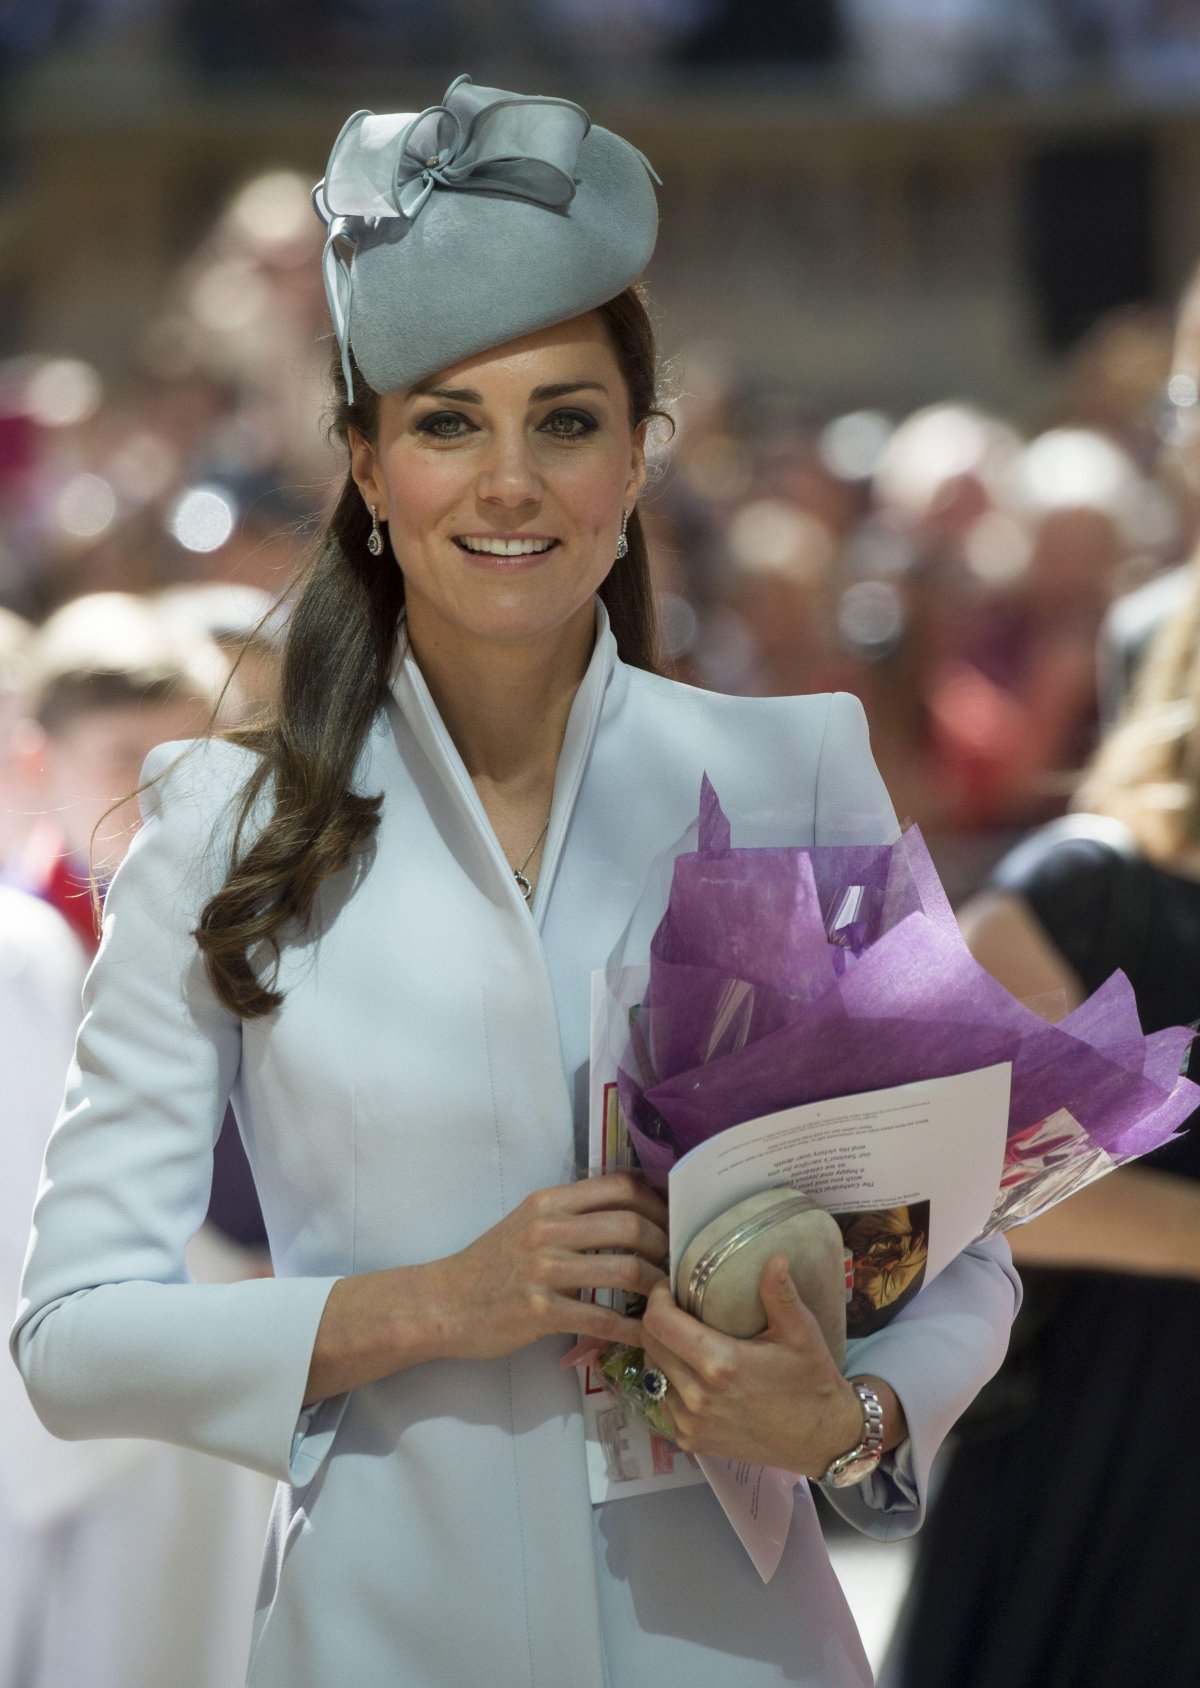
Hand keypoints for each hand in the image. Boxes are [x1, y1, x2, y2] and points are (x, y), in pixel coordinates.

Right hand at [431, 1173, 668, 1361]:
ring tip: (672, 1299)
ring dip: (658, 1288)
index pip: (621, 1187)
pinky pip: (602, 1319)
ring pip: (624, 1270)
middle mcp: (548, 1228)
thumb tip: (631, 1213)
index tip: (675, 1223)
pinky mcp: (539, 1312)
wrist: (444, 1303)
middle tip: (681, 1265)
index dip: (658, 1204)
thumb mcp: (529, 1223)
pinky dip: (633, 1329)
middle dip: (666, 1246)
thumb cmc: (491, 1265)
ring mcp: (543, 1270)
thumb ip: (573, 1215)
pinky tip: (649, 1337)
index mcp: (550, 1202)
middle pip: (631, 1225)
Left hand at [640, 1252, 866, 1477]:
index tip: (669, 1287)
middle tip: (677, 1308)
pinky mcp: (691, 1441)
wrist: (821, 1439)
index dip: (657, 1298)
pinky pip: (662, 1402)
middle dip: (658, 1320)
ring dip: (663, 1352)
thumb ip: (780, 1293)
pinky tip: (692, 1373)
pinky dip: (670, 1383)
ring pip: (652, 1374)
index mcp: (721, 1364)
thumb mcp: (801, 1332)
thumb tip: (774, 1256)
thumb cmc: (811, 1381)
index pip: (659, 1323)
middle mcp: (698, 1397)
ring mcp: (691, 1423)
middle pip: (650, 1345)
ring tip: (685, 1339)